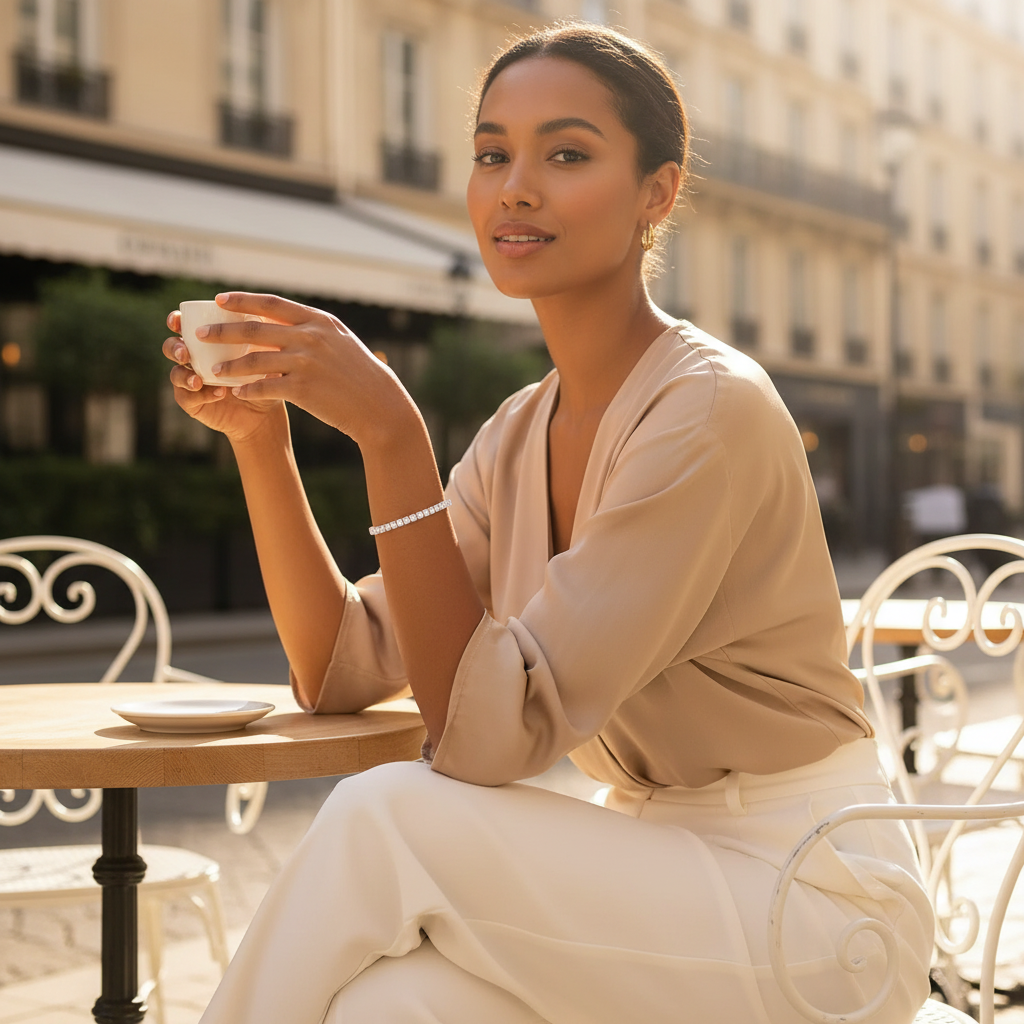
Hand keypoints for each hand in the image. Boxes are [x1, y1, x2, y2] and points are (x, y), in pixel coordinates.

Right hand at [163, 306, 281, 444]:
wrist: (265, 409)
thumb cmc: (264, 375)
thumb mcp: (264, 354)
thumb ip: (258, 336)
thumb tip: (264, 315)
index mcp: (205, 341)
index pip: (183, 326)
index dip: (175, 321)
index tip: (177, 321)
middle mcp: (193, 358)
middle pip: (171, 347)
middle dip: (174, 348)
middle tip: (185, 353)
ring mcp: (190, 381)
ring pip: (175, 374)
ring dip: (184, 376)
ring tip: (198, 381)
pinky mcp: (193, 403)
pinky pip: (187, 397)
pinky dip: (202, 394)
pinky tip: (219, 393)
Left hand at [174, 292, 410, 449]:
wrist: (379, 405)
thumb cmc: (360, 375)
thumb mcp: (340, 343)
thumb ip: (312, 331)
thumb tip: (283, 325)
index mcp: (318, 321)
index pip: (272, 303)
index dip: (243, 300)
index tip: (220, 300)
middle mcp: (310, 337)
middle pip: (255, 329)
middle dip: (223, 330)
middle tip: (200, 334)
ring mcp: (306, 362)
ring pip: (255, 360)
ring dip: (229, 365)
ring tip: (212, 369)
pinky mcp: (303, 389)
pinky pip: (265, 387)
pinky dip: (248, 390)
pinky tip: (236, 393)